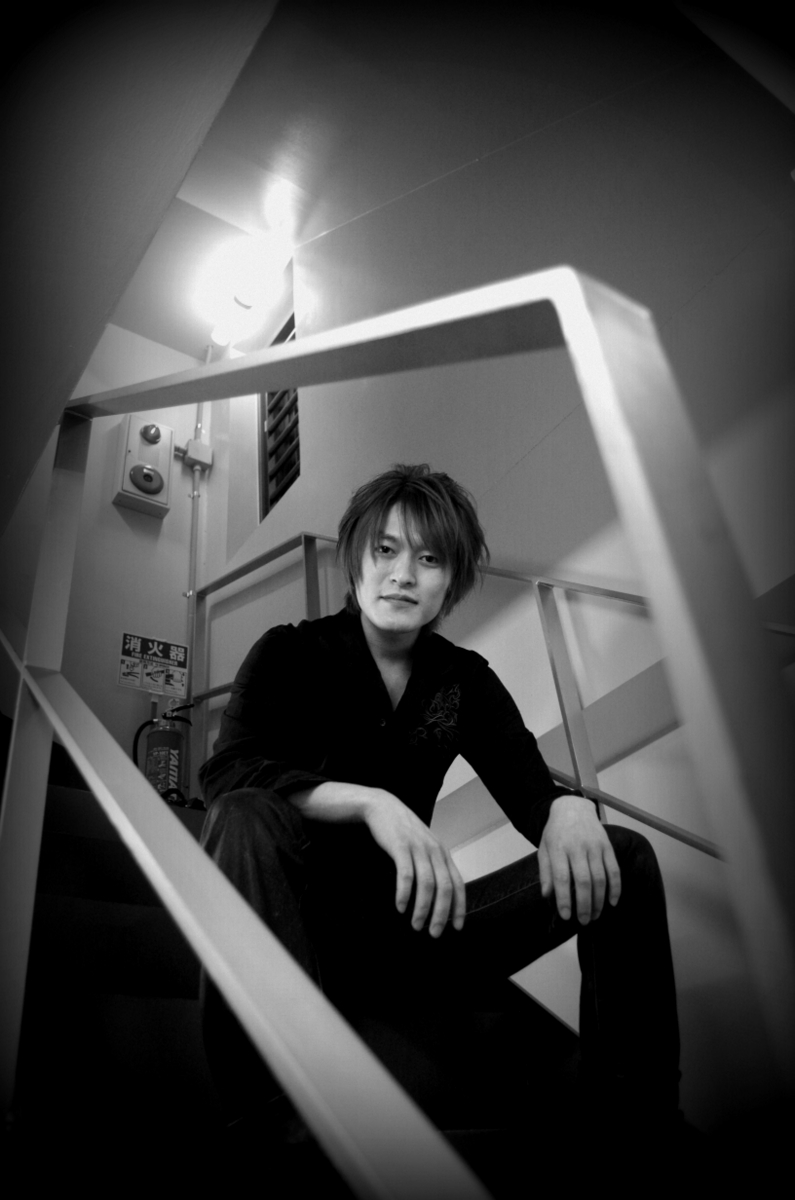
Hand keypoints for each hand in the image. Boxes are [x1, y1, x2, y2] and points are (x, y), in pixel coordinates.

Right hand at [363, 791, 466, 936]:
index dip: (459, 907)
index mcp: (443, 854)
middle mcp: (434, 851)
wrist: (383, 807)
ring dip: (422, 908)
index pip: (458, 884)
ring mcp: (418, 848)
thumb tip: (439, 897)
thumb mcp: (424, 847)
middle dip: (441, 914)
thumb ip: (433, 867)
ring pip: (427, 884)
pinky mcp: (400, 846)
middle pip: (444, 888)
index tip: (457, 927)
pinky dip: (404, 894)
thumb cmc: (404, 832)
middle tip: (434, 933)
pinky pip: (406, 874)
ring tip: (415, 925)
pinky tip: (400, 907)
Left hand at [538, 795, 620, 923]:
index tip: (566, 916)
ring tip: (595, 915)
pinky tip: (612, 902)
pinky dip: (616, 888)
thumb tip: (547, 895)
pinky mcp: (608, 846)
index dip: (564, 899)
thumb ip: (545, 872)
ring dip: (599, 900)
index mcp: (558, 848)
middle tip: (583, 921)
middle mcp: (577, 847)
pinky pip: (614, 870)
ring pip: (600, 878)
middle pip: (584, 881)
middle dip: (584, 905)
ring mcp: (595, 846)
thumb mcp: (544, 848)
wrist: (572, 808)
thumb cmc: (555, 832)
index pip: (562, 877)